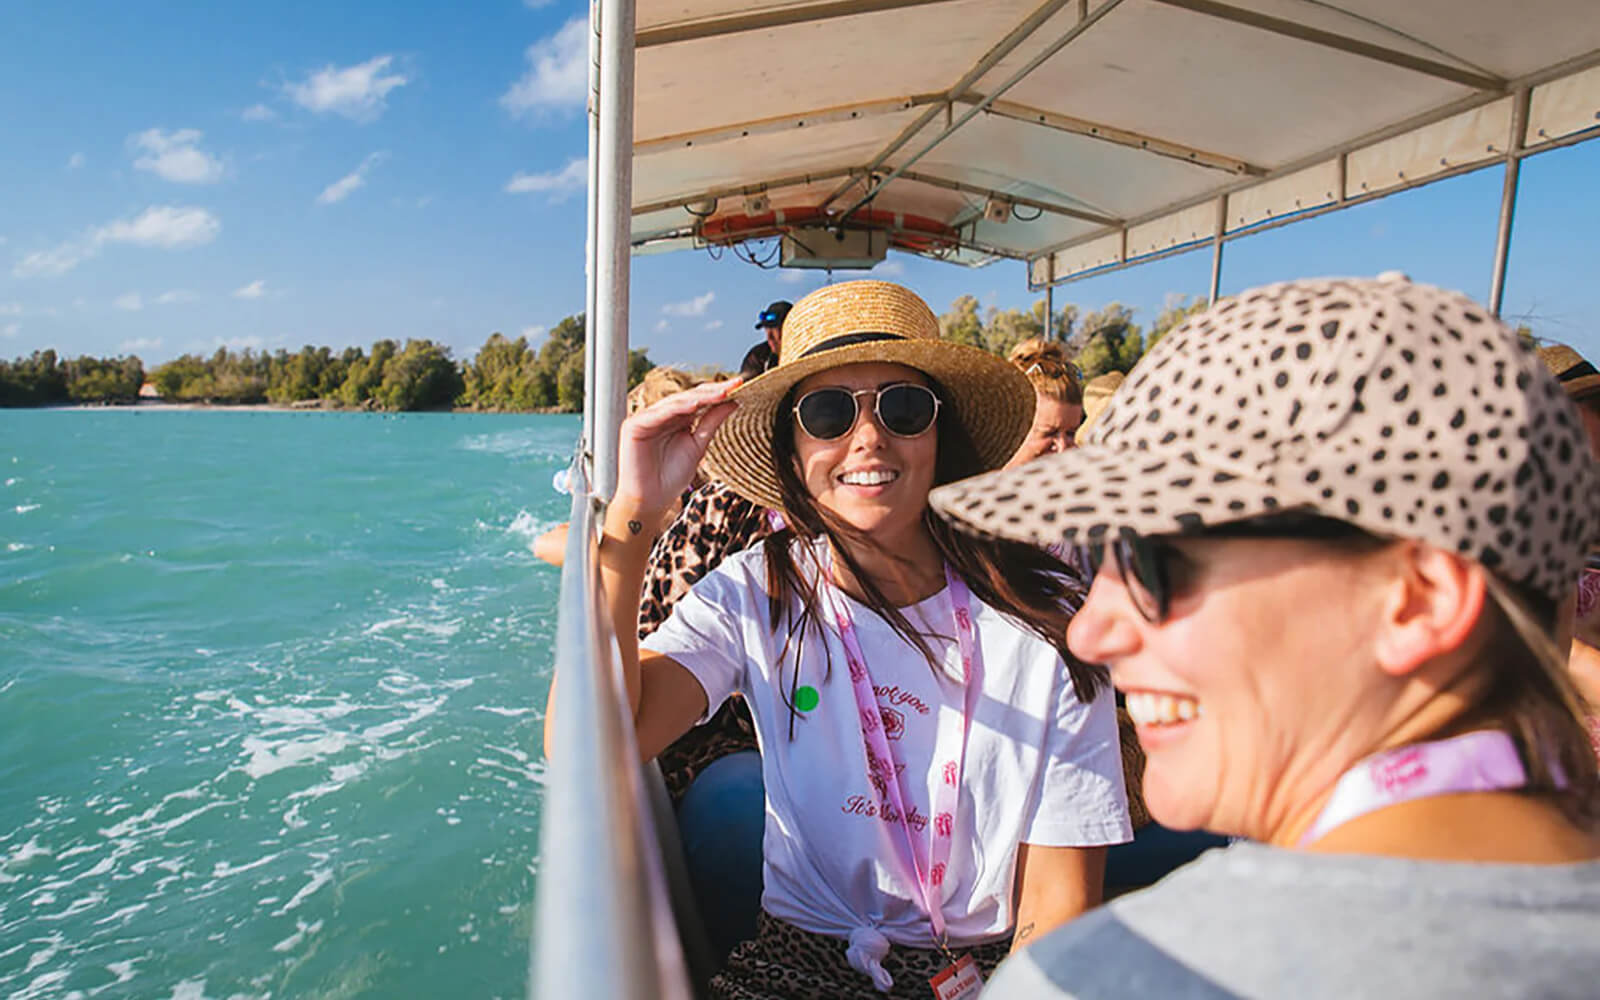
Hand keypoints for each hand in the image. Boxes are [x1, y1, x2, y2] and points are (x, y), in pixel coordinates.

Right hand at [613, 378, 740, 514]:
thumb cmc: (671, 477)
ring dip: (698, 397)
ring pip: (675, 402)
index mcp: (677, 419)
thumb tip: (732, 401)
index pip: (699, 400)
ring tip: (720, 393)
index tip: (741, 385)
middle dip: (712, 391)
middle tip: (734, 385)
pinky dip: (676, 408)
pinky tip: (694, 405)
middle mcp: (661, 415)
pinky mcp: (633, 425)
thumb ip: (711, 422)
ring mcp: (646, 418)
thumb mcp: (698, 446)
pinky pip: (657, 413)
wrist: (651, 501)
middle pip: (689, 397)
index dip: (718, 393)